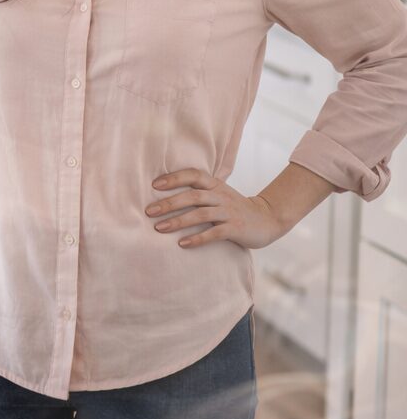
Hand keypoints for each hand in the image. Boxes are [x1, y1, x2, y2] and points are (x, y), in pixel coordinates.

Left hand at [145, 168, 286, 250]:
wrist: (268, 219)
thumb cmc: (234, 208)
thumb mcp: (218, 194)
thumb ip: (199, 192)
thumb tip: (165, 194)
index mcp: (215, 185)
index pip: (194, 175)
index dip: (174, 178)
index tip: (154, 185)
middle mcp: (221, 196)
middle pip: (193, 195)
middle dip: (169, 203)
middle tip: (149, 211)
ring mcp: (229, 212)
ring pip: (201, 214)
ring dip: (179, 221)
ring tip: (159, 228)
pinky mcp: (236, 229)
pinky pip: (214, 233)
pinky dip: (198, 238)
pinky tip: (182, 244)